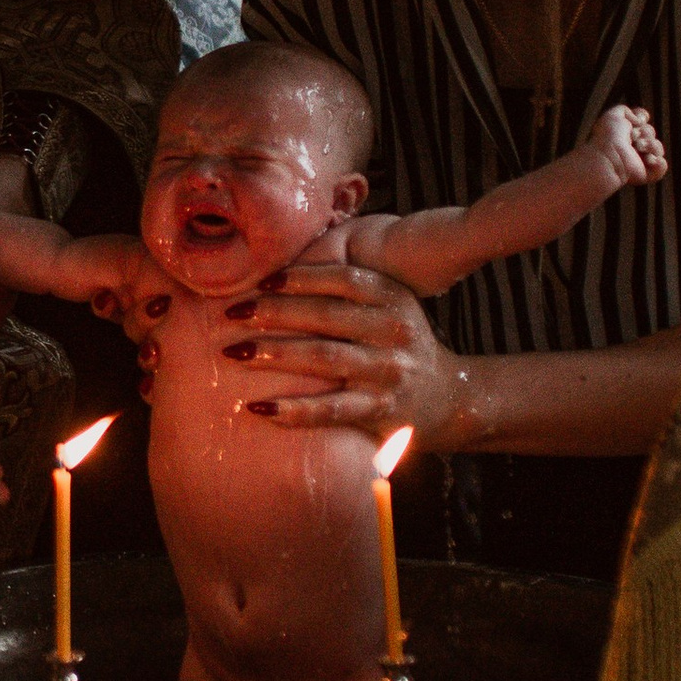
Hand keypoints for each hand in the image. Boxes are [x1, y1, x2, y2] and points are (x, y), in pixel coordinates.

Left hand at [218, 259, 477, 444]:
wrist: (449, 398)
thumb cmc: (400, 345)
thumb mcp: (389, 306)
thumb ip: (350, 289)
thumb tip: (280, 271)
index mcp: (392, 297)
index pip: (342, 279)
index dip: (299, 278)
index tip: (260, 281)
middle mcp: (393, 330)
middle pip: (325, 315)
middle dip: (273, 312)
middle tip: (231, 313)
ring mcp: (388, 371)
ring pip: (324, 357)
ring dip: (275, 353)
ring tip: (235, 352)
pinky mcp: (380, 409)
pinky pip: (331, 409)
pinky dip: (293, 409)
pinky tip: (260, 407)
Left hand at [590, 101, 667, 193]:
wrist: (609, 155)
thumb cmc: (609, 136)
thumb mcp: (613, 115)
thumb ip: (625, 110)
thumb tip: (640, 120)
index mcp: (623, 134)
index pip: (641, 123)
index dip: (641, 118)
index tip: (637, 121)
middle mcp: (631, 147)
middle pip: (651, 132)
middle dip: (645, 131)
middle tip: (632, 136)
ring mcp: (639, 161)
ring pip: (658, 148)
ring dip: (650, 144)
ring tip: (638, 147)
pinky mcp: (646, 173)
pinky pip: (662, 167)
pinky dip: (659, 162)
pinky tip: (649, 159)